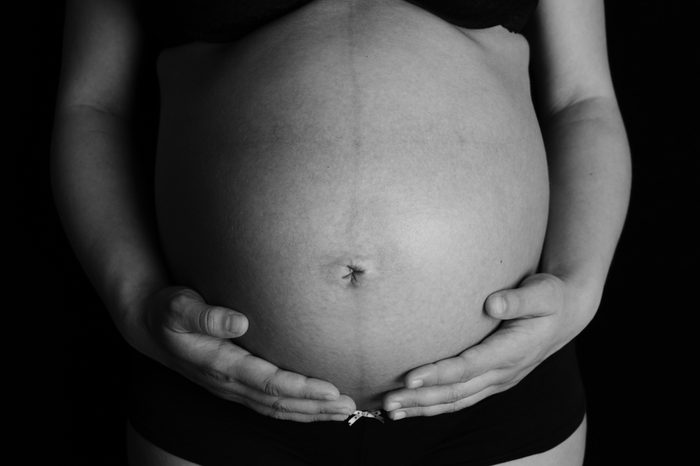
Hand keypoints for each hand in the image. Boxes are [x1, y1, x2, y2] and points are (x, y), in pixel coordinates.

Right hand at [130, 286, 355, 421]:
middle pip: (279, 403)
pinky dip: (297, 408)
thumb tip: (241, 321)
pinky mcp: (237, 385)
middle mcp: (229, 383)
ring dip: (311, 412)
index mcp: (220, 364)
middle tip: (350, 406)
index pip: (269, 383)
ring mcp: (233, 388)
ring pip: (277, 408)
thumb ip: (205, 314)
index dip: (302, 389)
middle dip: (316, 407)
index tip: (331, 390)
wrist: (152, 326)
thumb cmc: (168, 311)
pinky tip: (317, 406)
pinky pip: (270, 404)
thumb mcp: (177, 306)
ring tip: (343, 412)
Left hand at [381, 273, 595, 419]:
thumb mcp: (542, 293)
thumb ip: (518, 299)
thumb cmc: (551, 298)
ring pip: (457, 400)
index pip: (469, 367)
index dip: (439, 374)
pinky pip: (461, 398)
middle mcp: (504, 372)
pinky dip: (435, 405)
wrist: (567, 315)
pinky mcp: (492, 381)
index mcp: (512, 351)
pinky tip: (413, 406)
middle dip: (421, 398)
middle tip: (389, 401)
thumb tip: (492, 303)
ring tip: (392, 410)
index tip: (410, 377)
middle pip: (456, 391)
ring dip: (423, 407)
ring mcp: (498, 380)